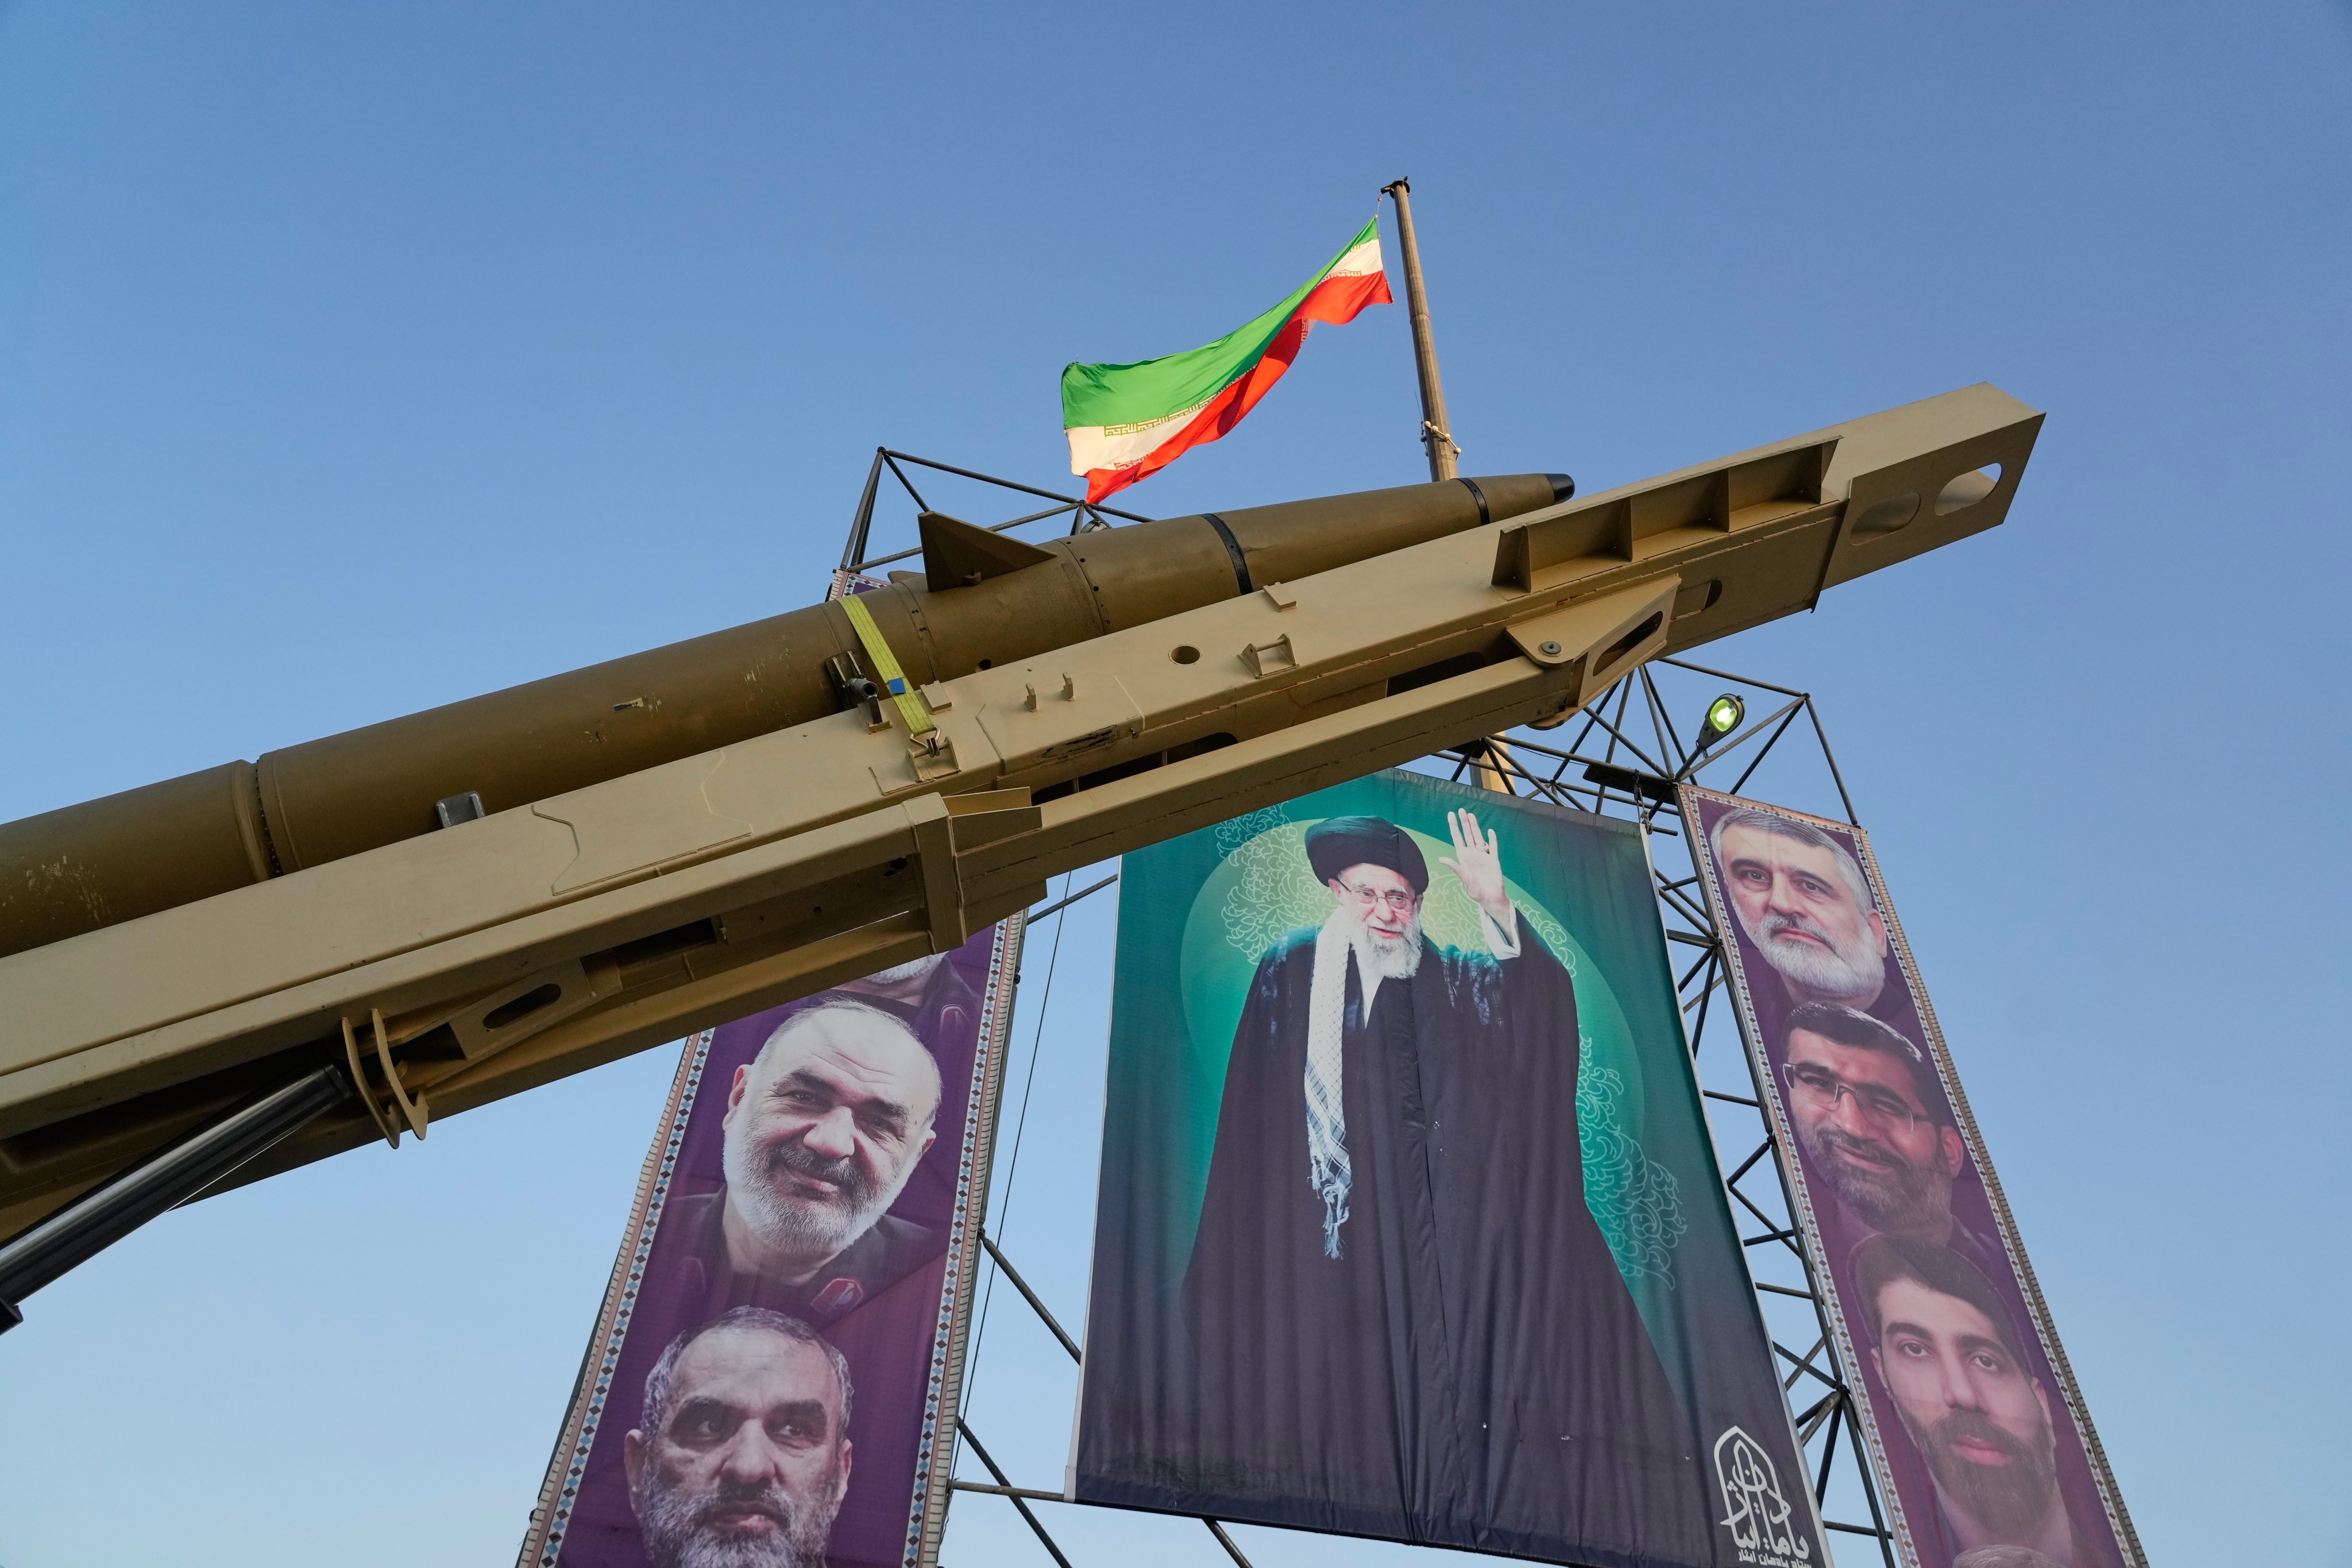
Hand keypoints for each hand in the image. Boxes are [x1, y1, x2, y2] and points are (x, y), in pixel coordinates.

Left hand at [1439, 808, 1512, 927]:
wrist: (1490, 898)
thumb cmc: (1475, 891)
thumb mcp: (1463, 878)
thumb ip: (1455, 867)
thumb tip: (1441, 858)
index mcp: (1463, 857)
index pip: (1457, 838)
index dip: (1454, 827)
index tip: (1451, 815)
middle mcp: (1473, 854)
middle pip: (1468, 835)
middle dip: (1464, 823)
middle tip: (1461, 810)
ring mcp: (1484, 856)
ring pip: (1479, 837)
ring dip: (1476, 827)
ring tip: (1471, 815)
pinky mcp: (1494, 860)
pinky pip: (1494, 847)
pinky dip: (1492, 840)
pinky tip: (1490, 832)